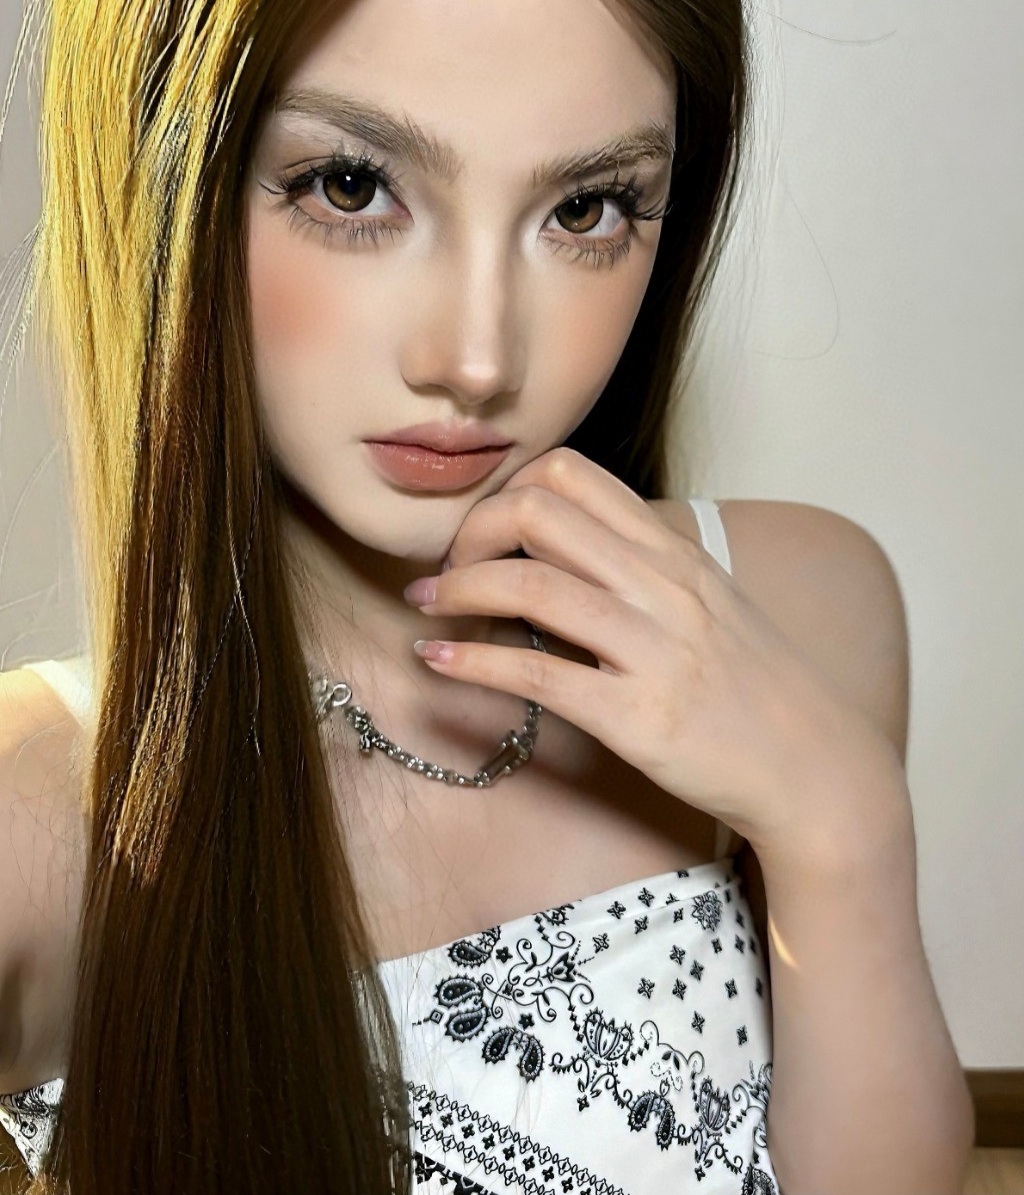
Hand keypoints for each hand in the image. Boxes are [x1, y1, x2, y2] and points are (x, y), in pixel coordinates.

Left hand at [404, 447, 906, 859]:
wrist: (814, 767)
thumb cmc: (755, 685)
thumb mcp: (709, 600)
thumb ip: (642, 565)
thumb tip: (564, 547)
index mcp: (674, 551)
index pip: (573, 473)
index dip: (507, 490)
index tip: (483, 531)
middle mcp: (663, 586)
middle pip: (537, 513)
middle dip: (470, 533)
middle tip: (446, 570)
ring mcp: (652, 649)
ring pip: (529, 586)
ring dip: (457, 590)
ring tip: (428, 607)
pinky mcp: (636, 717)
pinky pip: (536, 675)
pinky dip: (472, 663)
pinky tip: (438, 662)